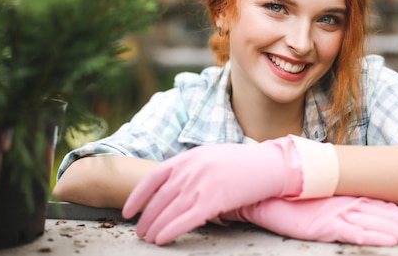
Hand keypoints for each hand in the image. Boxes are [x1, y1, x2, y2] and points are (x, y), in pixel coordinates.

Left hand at [121, 135, 337, 244]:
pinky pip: (185, 219)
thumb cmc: (243, 164)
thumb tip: (175, 188)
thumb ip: (192, 168)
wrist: (269, 165)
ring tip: (148, 239)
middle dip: (146, 216)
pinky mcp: (213, 199)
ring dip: (155, 227)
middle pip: (159, 198)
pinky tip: (162, 239)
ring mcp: (201, 183)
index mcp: (189, 157)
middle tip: (140, 231)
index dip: (137, 196)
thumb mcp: (212, 157)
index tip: (128, 211)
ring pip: (169, 210)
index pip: (153, 177)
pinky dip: (170, 230)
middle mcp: (191, 168)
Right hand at [221, 196, 397, 245]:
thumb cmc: (290, 194)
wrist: (266, 190)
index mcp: (347, 195)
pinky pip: (356, 233)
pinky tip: (391, 242)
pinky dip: (375, 237)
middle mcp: (347, 201)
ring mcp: (337, 212)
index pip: (381, 204)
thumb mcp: (319, 197)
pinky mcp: (326, 224)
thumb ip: (336, 200)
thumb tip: (351, 204)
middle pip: (385, 213)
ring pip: (376, 222)